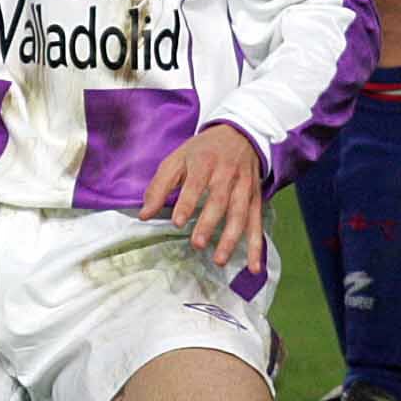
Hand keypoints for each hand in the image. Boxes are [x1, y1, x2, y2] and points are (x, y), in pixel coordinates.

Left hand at [139, 123, 263, 272]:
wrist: (240, 133)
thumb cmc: (203, 150)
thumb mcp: (178, 158)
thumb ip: (160, 186)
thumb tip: (144, 215)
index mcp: (205, 162)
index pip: (195, 184)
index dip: (187, 203)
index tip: (178, 222)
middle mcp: (227, 174)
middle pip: (219, 200)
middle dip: (209, 223)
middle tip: (197, 244)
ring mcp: (244, 187)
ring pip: (240, 214)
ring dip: (231, 238)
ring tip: (219, 260)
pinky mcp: (255, 199)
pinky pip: (256, 223)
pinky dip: (257, 246)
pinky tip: (254, 267)